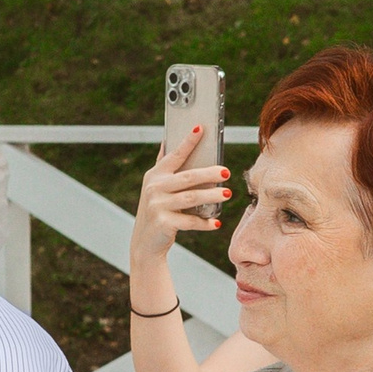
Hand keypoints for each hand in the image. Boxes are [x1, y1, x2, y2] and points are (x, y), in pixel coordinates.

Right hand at [127, 125, 231, 317]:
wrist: (145, 242)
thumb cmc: (158, 210)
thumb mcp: (157, 188)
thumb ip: (165, 168)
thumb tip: (167, 140)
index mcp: (155, 175)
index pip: (175, 155)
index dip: (188, 142)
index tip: (201, 128)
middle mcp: (154, 188)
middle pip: (188, 177)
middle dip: (209, 173)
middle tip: (226, 172)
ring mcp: (158, 206)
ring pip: (191, 198)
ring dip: (211, 195)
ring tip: (227, 193)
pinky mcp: (164, 223)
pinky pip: (190, 221)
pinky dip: (205, 223)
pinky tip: (216, 222)